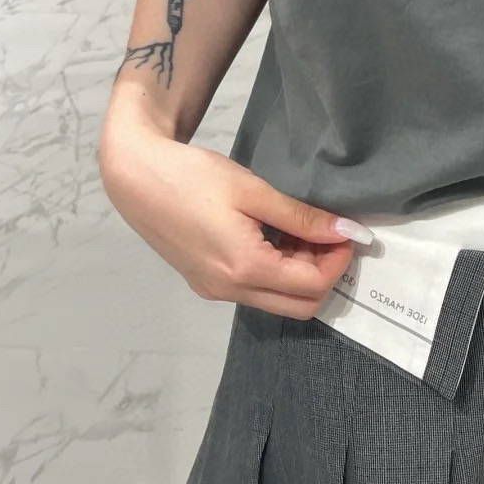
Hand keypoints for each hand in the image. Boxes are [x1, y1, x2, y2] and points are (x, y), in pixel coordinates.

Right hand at [99, 110, 372, 320]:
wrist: (135, 177)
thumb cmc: (193, 177)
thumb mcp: (254, 192)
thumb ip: (303, 218)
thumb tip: (347, 232)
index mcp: (244, 269)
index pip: (313, 285)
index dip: (338, 261)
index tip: (346, 231)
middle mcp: (229, 290)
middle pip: (300, 305)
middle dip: (324, 274)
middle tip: (327, 235)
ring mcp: (215, 291)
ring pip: (278, 301)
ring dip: (301, 274)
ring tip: (302, 232)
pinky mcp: (205, 283)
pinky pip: (255, 291)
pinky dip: (277, 272)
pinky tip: (277, 238)